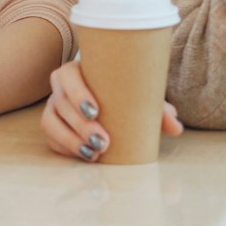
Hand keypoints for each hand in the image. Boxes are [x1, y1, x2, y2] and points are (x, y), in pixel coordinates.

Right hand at [40, 58, 181, 161]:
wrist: (111, 95)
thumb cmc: (123, 91)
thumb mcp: (139, 94)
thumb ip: (158, 108)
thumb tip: (175, 127)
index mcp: (78, 70)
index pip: (68, 76)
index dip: (78, 93)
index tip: (95, 111)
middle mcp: (61, 87)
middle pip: (60, 103)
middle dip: (80, 125)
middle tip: (102, 142)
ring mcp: (53, 107)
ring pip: (51, 123)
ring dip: (70, 140)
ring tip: (93, 153)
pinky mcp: (53, 126)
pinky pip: (51, 138)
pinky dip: (66, 148)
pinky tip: (84, 155)